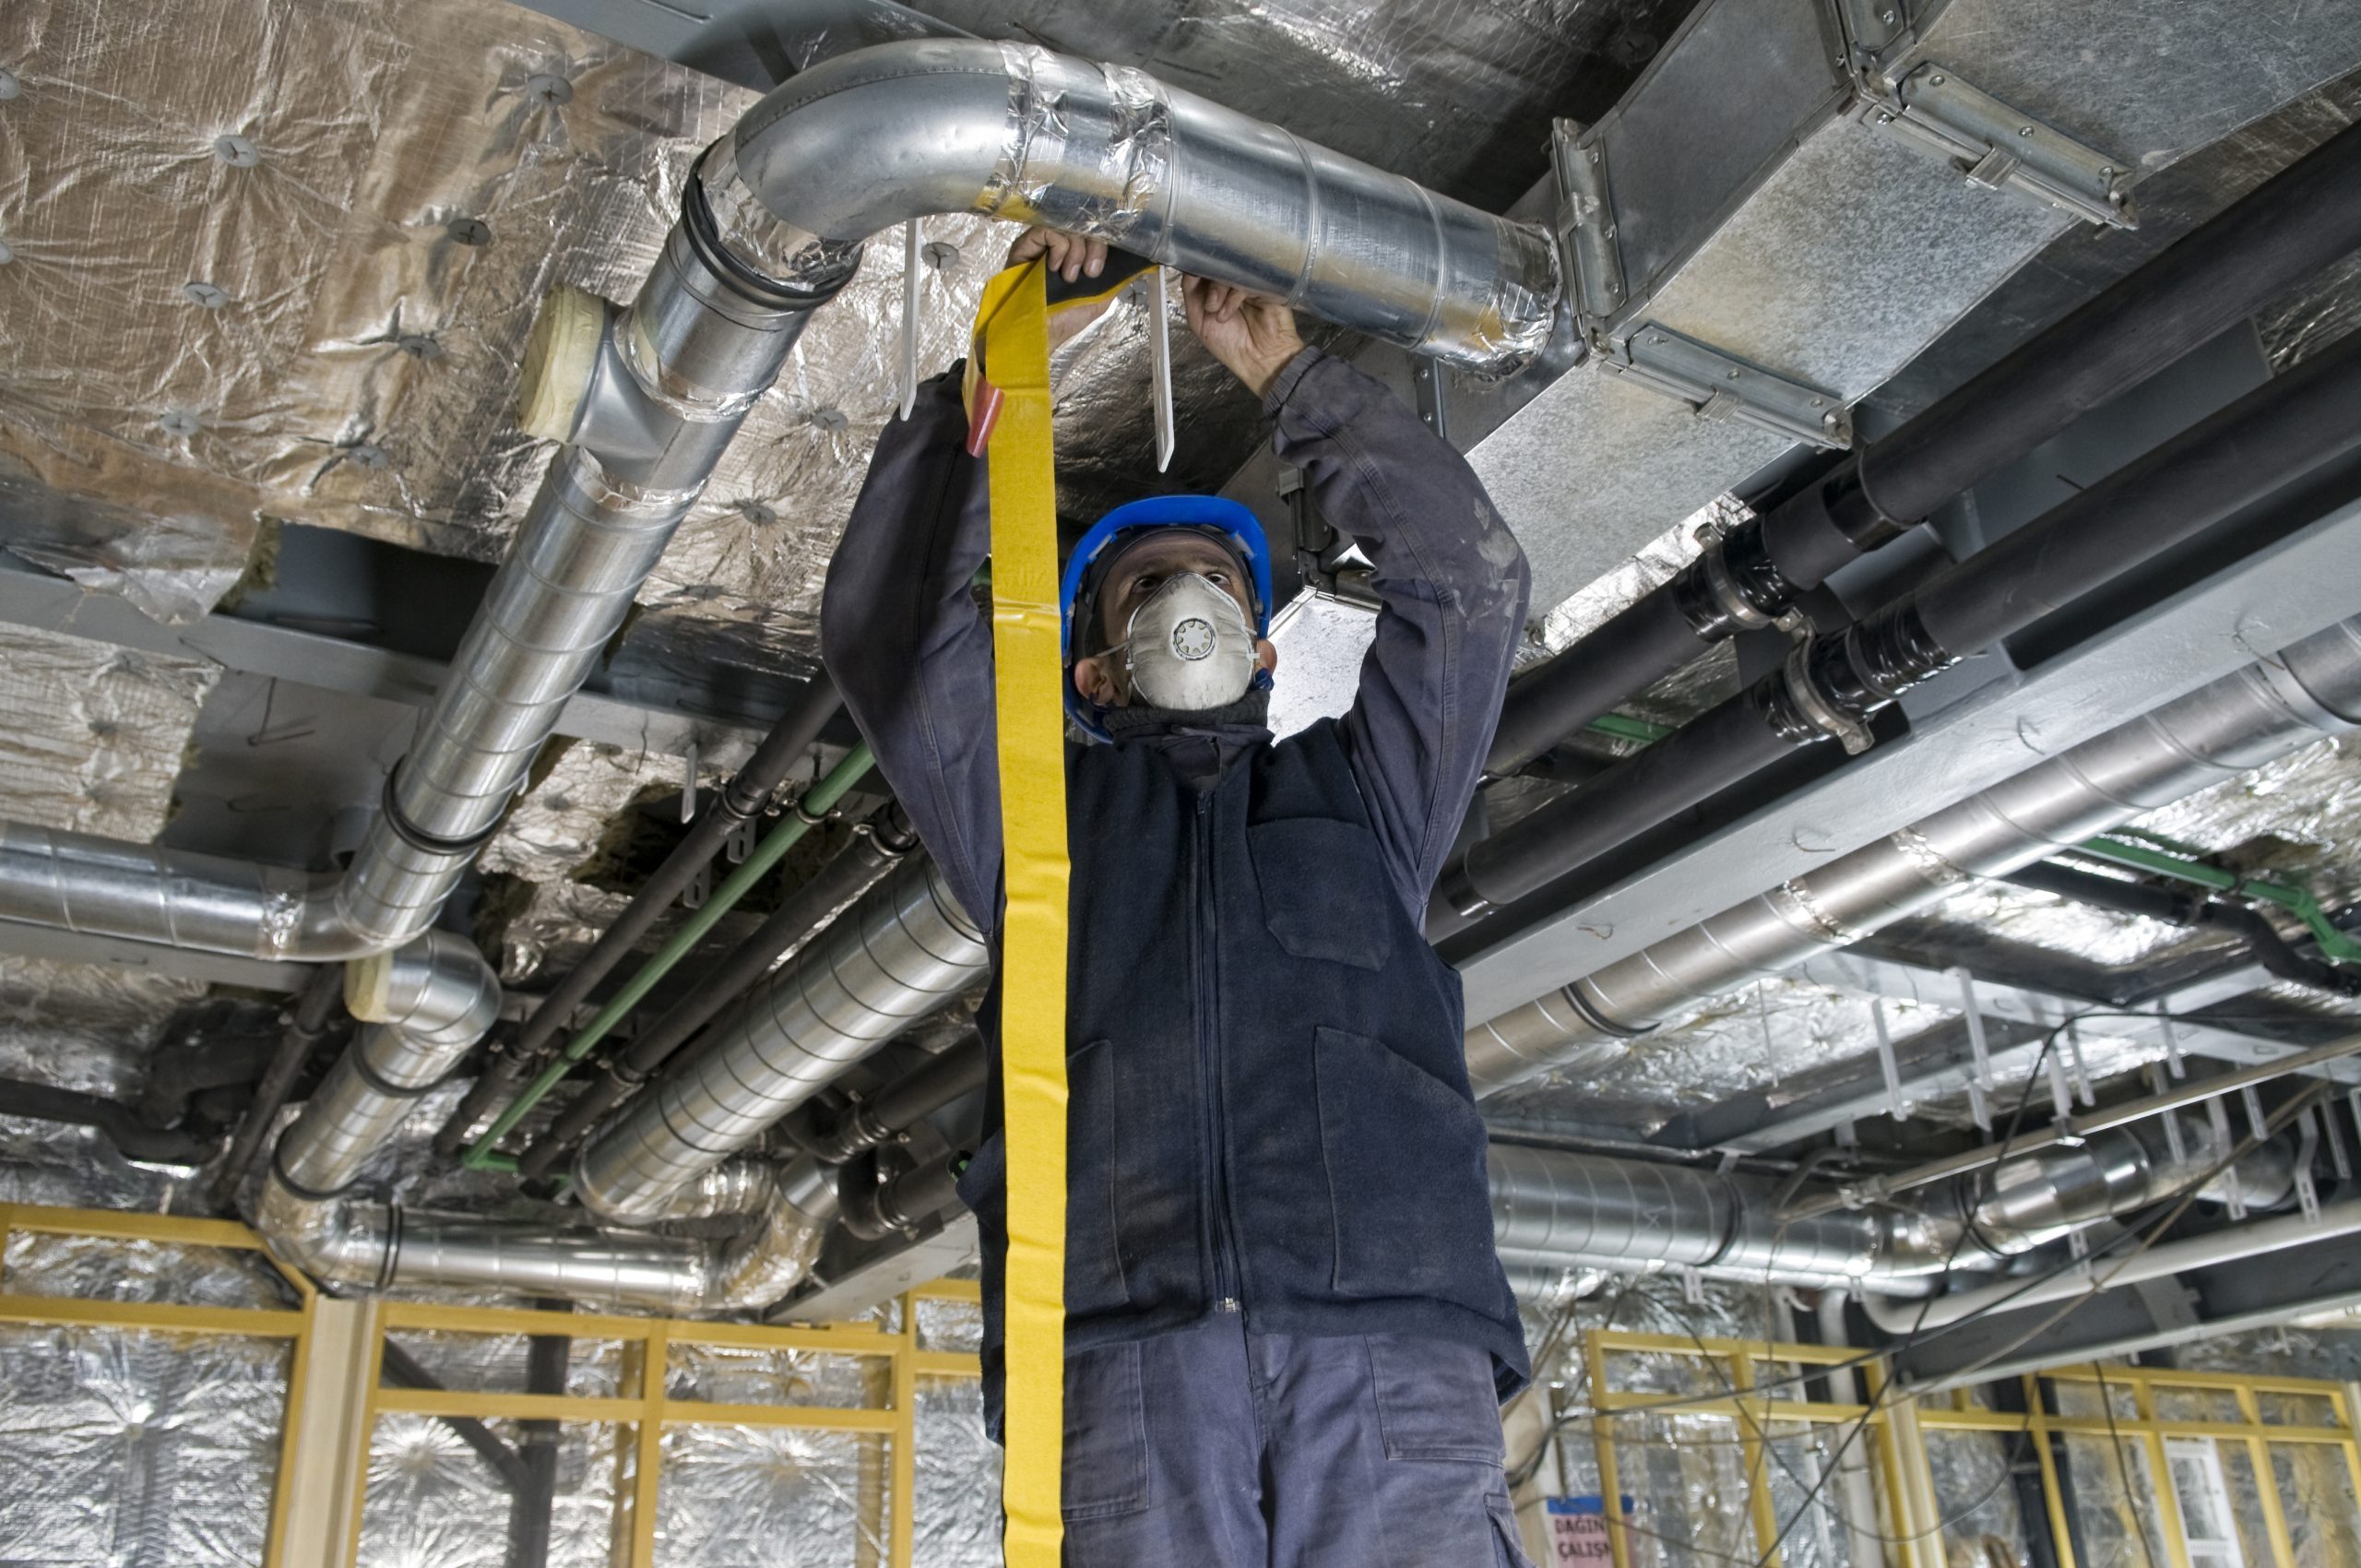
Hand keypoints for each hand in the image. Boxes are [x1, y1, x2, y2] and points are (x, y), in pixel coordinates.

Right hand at [1007, 226, 1110, 350]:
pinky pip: (1047, 230)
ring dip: (1076, 251)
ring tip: (1069, 277)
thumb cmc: (1067, 318)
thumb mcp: (1101, 296)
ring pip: (1069, 226)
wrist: (1043, 332)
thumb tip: (1137, 263)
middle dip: (1095, 247)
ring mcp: (1043, 243)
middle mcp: (1061, 245)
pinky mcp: (1026, 244)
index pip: (1096, 231)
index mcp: (1079, 254)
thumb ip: (1115, 276)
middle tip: (1090, 273)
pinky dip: (1058, 247)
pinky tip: (1055, 267)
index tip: (1103, 266)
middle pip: (1085, 225)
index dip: (1105, 242)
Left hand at [1182, 276, 1303, 399]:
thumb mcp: (1199, 321)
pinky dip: (1232, 298)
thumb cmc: (1231, 345)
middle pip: (1217, 266)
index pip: (1205, 267)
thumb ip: (1191, 294)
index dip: (1196, 270)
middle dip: (1207, 283)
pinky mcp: (1264, 285)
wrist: (1258, 360)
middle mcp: (1233, 283)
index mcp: (1217, 288)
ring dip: (1217, 291)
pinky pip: (1244, 281)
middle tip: (1208, 305)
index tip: (1191, 277)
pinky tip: (1227, 314)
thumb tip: (1189, 270)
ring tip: (1216, 312)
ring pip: (1229, 272)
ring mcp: (1249, 283)